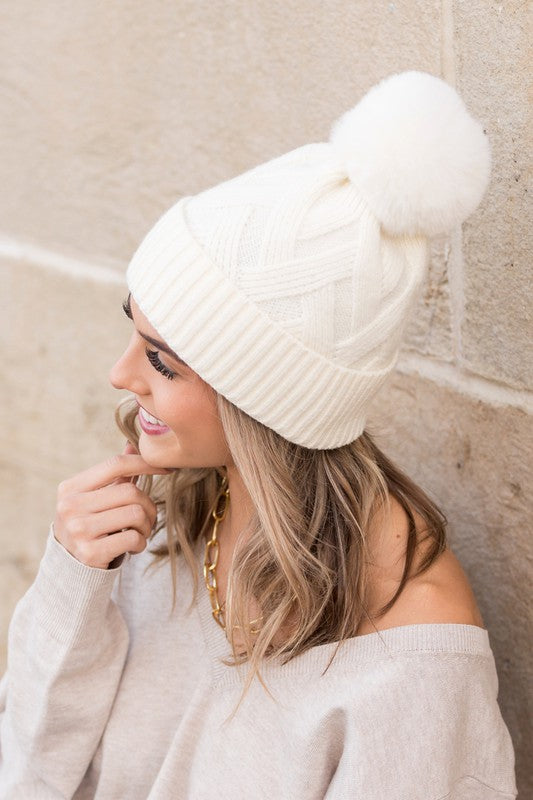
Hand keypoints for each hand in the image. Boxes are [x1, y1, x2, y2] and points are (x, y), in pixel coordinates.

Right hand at [53, 442, 171, 568]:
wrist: (70, 567)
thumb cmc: (90, 524)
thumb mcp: (95, 497)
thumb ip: (114, 474)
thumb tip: (132, 445)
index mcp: (71, 487)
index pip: (115, 464)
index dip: (145, 464)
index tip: (167, 470)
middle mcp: (70, 506)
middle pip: (130, 492)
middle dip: (148, 505)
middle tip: (147, 518)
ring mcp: (78, 530)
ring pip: (135, 514)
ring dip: (146, 525)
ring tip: (139, 532)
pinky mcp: (90, 552)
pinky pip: (133, 538)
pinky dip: (140, 543)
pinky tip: (132, 547)